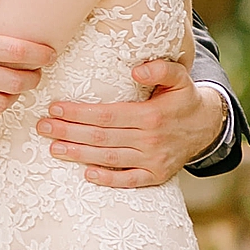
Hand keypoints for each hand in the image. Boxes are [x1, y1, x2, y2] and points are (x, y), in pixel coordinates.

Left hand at [37, 59, 227, 185]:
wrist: (207, 126)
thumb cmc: (183, 97)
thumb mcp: (179, 76)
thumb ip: (160, 69)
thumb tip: (136, 70)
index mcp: (152, 114)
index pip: (107, 115)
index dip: (79, 113)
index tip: (55, 108)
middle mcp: (151, 139)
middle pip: (102, 137)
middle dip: (69, 132)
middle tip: (43, 127)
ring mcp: (154, 160)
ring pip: (110, 158)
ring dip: (79, 154)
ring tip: (54, 148)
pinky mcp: (157, 176)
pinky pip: (129, 180)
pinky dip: (108, 179)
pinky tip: (86, 174)